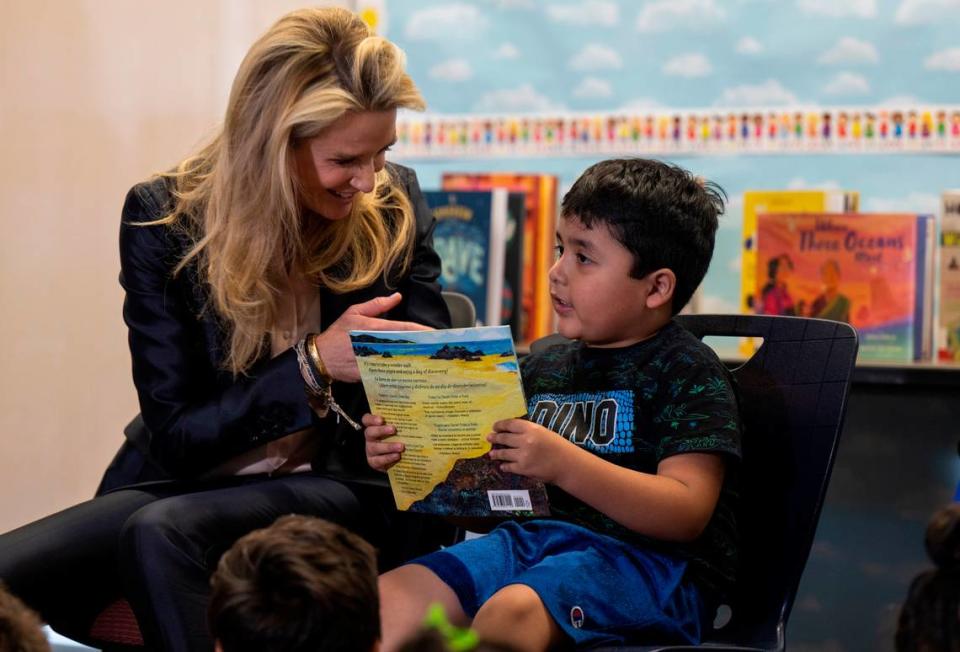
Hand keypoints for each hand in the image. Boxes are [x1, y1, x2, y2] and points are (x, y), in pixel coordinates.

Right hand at [314, 292, 431, 382]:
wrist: (320, 358)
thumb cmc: (337, 334)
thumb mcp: (354, 312)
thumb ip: (377, 304)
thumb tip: (397, 297)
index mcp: (373, 327)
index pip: (402, 328)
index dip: (420, 331)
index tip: (435, 333)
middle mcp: (376, 344)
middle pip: (405, 345)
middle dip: (422, 346)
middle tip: (438, 347)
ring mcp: (373, 360)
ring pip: (399, 360)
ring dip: (414, 359)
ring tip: (430, 359)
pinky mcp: (370, 374)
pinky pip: (389, 373)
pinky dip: (400, 372)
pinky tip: (413, 373)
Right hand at [363, 413, 403, 471]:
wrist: (397, 460)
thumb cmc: (399, 438)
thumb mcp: (401, 429)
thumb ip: (404, 422)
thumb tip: (420, 416)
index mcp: (374, 426)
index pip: (367, 420)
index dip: (372, 419)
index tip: (382, 419)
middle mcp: (370, 438)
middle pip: (370, 432)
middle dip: (381, 430)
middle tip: (393, 429)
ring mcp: (370, 450)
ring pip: (374, 447)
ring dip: (388, 446)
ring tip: (401, 446)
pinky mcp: (374, 462)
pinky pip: (379, 460)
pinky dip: (388, 458)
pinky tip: (397, 456)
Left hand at [486, 418, 577, 483]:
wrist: (568, 465)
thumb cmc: (559, 447)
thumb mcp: (545, 433)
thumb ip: (529, 432)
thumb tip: (513, 433)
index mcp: (531, 429)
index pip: (510, 424)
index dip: (500, 425)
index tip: (495, 426)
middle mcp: (525, 440)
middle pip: (504, 438)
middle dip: (495, 438)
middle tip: (489, 438)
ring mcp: (523, 455)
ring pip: (504, 453)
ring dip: (496, 453)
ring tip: (491, 454)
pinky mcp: (523, 469)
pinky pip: (509, 466)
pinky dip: (504, 466)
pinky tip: (502, 466)